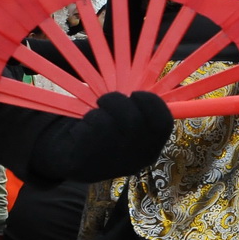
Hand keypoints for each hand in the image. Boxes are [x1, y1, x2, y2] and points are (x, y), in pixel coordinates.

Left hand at [30, 91, 173, 182]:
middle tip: (106, 98)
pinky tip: (83, 128)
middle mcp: (136, 160)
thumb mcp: (128, 124)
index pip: (163, 123)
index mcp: (151, 147)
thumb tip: (147, 74)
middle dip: (116, 101)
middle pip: (133, 120)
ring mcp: (112, 164)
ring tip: (94, 112)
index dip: (151, 102)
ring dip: (98, 111)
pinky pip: (89, 130)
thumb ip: (140, 105)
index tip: (134, 93)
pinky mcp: (89, 165)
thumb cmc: (107, 133)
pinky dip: (85, 121)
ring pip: (108, 123)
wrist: (76, 162)